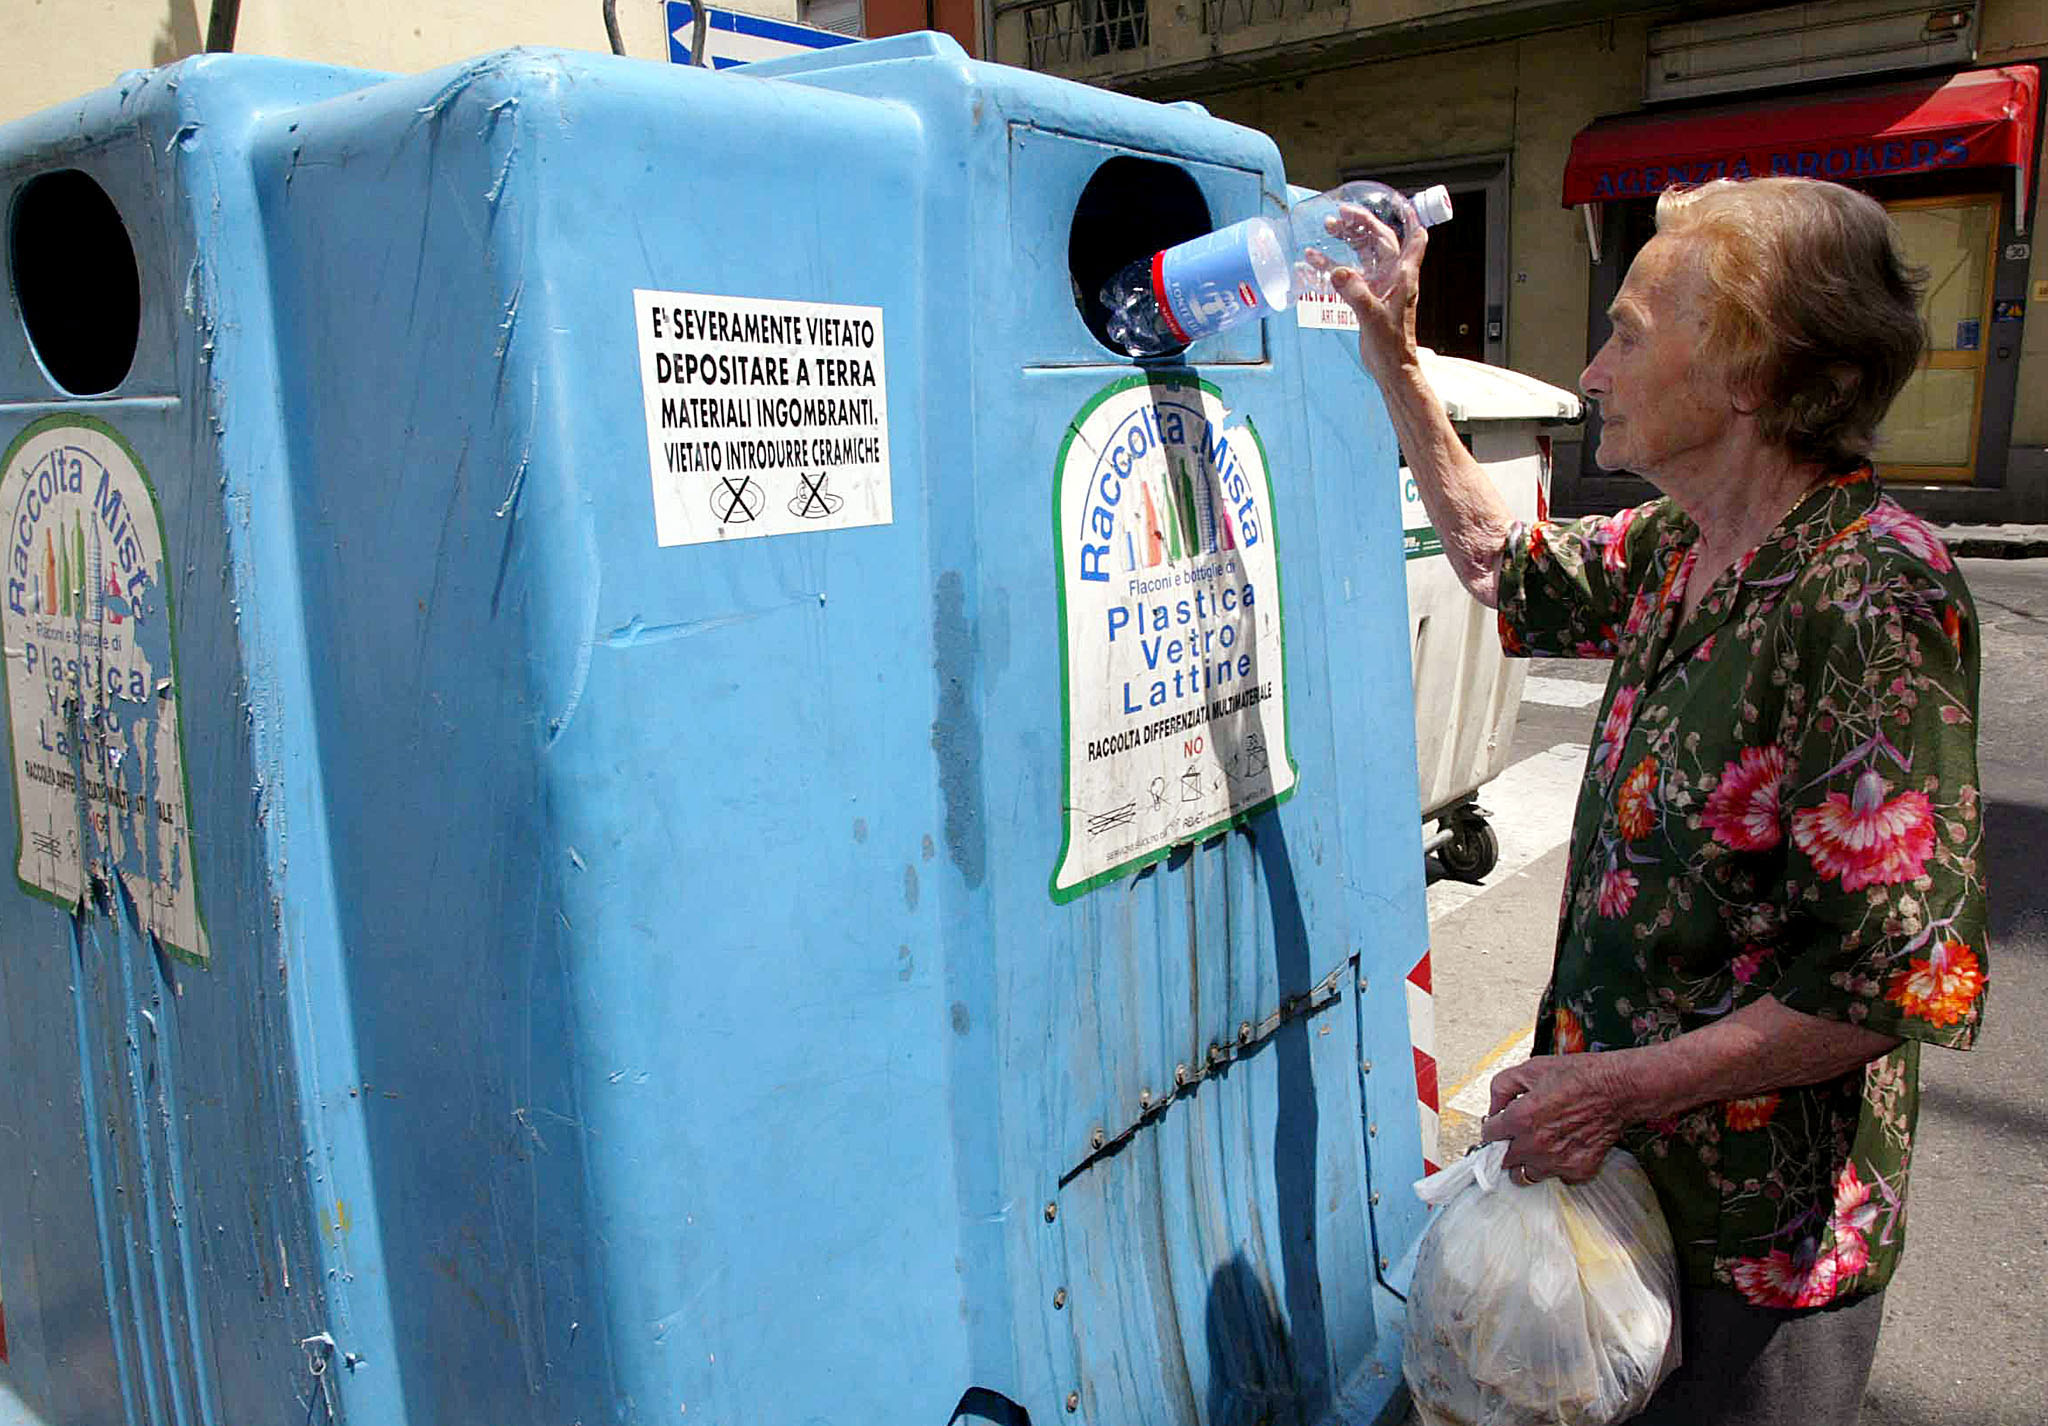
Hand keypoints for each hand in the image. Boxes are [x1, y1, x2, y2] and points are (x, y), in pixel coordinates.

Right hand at [1316, 202, 1425, 381]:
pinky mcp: (1367, 298)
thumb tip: (1338, 272)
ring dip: (1347, 241)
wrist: (1390, 367)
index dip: (1409, 217)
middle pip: (1380, 240)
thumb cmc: (1391, 344)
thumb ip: (1355, 293)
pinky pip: (1349, 276)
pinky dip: (1333, 266)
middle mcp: (1394, 276)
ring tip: (1328, 229)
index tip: (1398, 201)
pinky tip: (1315, 262)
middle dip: (1362, 224)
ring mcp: (1380, 286)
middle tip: (1341, 214)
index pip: (1412, 238)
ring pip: (1363, 254)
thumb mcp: (1373, 316)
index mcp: (1403, 275)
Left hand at [1479, 1053, 1631, 1185]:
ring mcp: (1557, 1161)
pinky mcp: (1578, 1170)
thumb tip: (1493, 1108)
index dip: (1494, 1128)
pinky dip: (1557, 1167)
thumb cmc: (1579, 1076)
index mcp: (1521, 1118)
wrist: (1618, 1089)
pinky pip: (1557, 1177)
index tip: (1500, 1126)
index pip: (1489, 1135)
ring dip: (1527, 1162)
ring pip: (1526, 1175)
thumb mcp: (1531, 1068)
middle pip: (1504, 1161)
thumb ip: (1502, 1087)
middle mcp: (1536, 1144)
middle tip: (1517, 1137)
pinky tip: (1563, 1149)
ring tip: (1539, 1146)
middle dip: (1506, 1148)